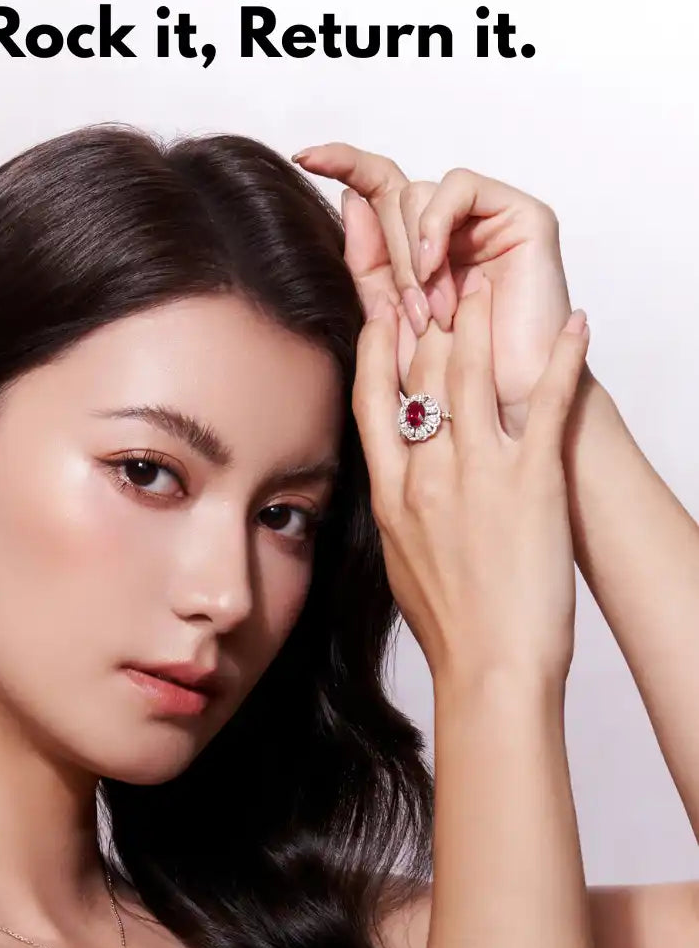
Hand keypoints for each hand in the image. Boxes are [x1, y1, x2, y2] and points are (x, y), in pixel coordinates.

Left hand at [293, 144, 575, 438]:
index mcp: (419, 248)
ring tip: (437, 312)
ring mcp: (487, 219)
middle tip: (411, 315)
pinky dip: (436, 226)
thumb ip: (368, 267)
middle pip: (392, 198)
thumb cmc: (451, 384)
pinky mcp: (522, 214)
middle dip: (389, 258)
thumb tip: (349, 199)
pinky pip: (457, 187)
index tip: (303, 156)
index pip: (377, 187)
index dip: (342, 163)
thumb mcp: (390, 324)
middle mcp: (452, 228)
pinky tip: (436, 268)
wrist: (500, 412)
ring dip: (413, 257)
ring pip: (417, 194)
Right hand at [351, 274, 589, 690]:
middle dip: (428, 319)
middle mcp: (426, 474)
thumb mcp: (402, 562)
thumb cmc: (453, 627)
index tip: (384, 311)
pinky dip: (562, 358)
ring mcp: (477, 473)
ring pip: (470, 372)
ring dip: (481, 319)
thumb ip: (399, 513)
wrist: (489, 667)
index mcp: (390, 495)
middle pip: (418, 375)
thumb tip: (401, 487)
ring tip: (490, 284)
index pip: (373, 400)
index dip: (378, 346)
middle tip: (441, 280)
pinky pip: (544, 403)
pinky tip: (574, 326)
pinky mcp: (530, 480)